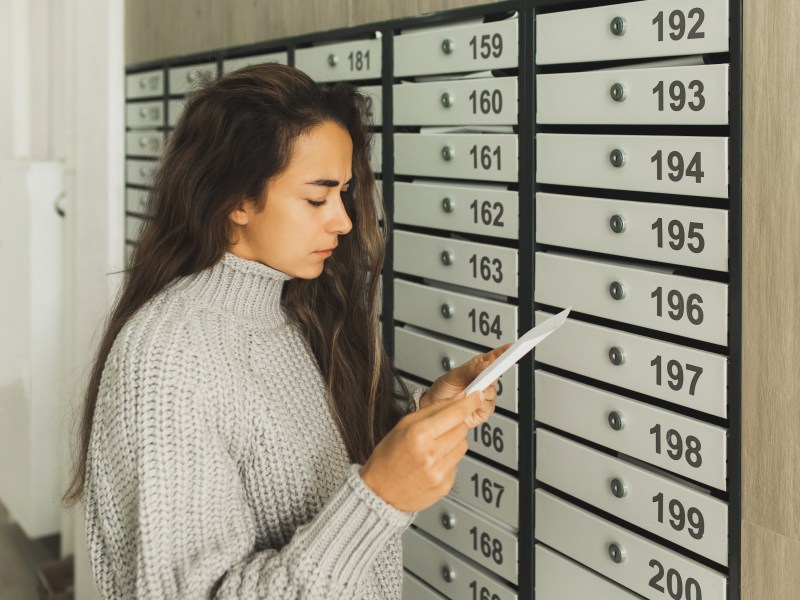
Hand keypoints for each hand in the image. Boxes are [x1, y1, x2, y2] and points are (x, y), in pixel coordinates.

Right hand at [360, 390, 482, 512]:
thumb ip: (432, 410)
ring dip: (453, 442)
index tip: (477, 395)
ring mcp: (439, 471)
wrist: (380, 493)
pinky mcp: (445, 485)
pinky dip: (448, 460)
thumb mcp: (403, 425)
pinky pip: (457, 464)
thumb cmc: (387, 459)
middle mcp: (430, 454)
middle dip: (455, 424)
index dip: (470, 402)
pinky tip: (432, 463)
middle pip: (462, 428)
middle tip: (439, 428)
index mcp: (418, 435)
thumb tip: (456, 398)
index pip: (455, 413)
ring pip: (463, 445)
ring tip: (433, 447)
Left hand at [419, 343, 510, 427]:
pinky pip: (489, 405)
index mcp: (478, 367)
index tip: (511, 347)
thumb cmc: (443, 389)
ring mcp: (485, 394)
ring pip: (493, 391)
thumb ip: (469, 370)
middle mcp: (484, 380)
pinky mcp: (485, 409)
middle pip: (497, 374)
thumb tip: (485, 365)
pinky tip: (472, 402)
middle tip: (482, 376)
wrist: (435, 407)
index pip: (494, 357)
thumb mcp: (453, 375)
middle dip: (491, 375)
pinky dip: (481, 403)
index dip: (504, 352)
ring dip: (482, 391)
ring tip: (468, 392)